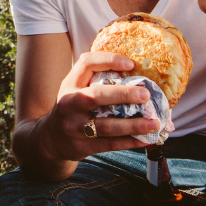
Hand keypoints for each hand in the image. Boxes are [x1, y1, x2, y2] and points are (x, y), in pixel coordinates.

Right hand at [41, 51, 159, 161]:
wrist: (51, 138)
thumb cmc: (74, 108)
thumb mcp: (76, 90)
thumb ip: (98, 81)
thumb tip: (142, 77)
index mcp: (70, 84)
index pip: (86, 64)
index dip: (109, 60)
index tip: (131, 64)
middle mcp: (69, 103)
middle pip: (95, 96)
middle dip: (123, 94)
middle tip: (146, 95)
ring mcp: (74, 126)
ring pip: (106, 126)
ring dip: (133, 125)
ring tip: (155, 123)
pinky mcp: (82, 145)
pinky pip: (110, 144)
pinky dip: (131, 142)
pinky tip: (147, 139)